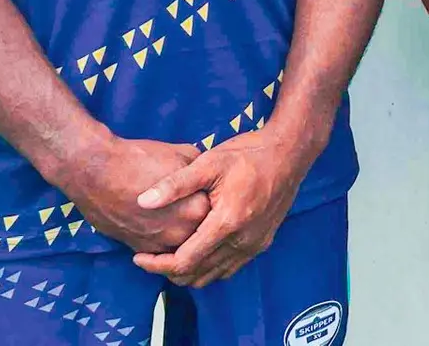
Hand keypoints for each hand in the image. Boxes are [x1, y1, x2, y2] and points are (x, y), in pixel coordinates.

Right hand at [50, 135, 210, 253]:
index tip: (215, 194)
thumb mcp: (184, 155)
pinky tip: (163, 225)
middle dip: (203, 223)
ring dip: (183, 235)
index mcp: (197, 210)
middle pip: (202, 234)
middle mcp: (180, 233)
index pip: (219, 214)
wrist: (96, 171)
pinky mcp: (138, 249)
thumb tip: (212, 176)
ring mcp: (158, 245)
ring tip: (179, 216)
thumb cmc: (141, 159)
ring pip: (181, 246)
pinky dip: (164, 242)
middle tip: (199, 208)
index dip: (217, 203)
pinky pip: (160, 252)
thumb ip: (203, 171)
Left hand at [129, 128, 312, 286]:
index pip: (184, 262)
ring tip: (170, 255)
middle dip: (168, 271)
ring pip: (213, 276)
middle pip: (197, 274)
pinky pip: (230, 268)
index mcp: (226, 223)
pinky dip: (209, 268)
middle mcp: (242, 241)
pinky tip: (198, 251)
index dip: (156, 265)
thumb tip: (142, 201)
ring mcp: (254, 244)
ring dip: (189, 272)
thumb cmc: (249, 154)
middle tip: (151, 257)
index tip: (139, 258)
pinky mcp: (262, 242)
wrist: (290, 152)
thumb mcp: (209, 163)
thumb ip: (175, 184)